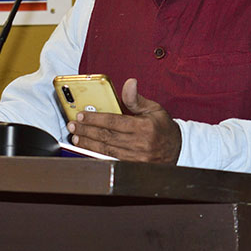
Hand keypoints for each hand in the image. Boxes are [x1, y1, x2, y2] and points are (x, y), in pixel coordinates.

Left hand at [66, 78, 180, 162]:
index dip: (95, 118)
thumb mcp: (154, 109)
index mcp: (145, 127)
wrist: (178, 149)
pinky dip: (97, 156)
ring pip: (107, 150)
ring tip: (76, 137)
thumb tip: (129, 83)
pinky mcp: (134, 168)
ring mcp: (137, 159)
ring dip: (88, 144)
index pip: (114, 122)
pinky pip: (112, 161)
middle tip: (73, 125)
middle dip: (87, 130)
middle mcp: (141, 144)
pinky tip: (87, 150)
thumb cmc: (163, 128)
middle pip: (107, 137)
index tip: (81, 115)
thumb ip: (136, 99)